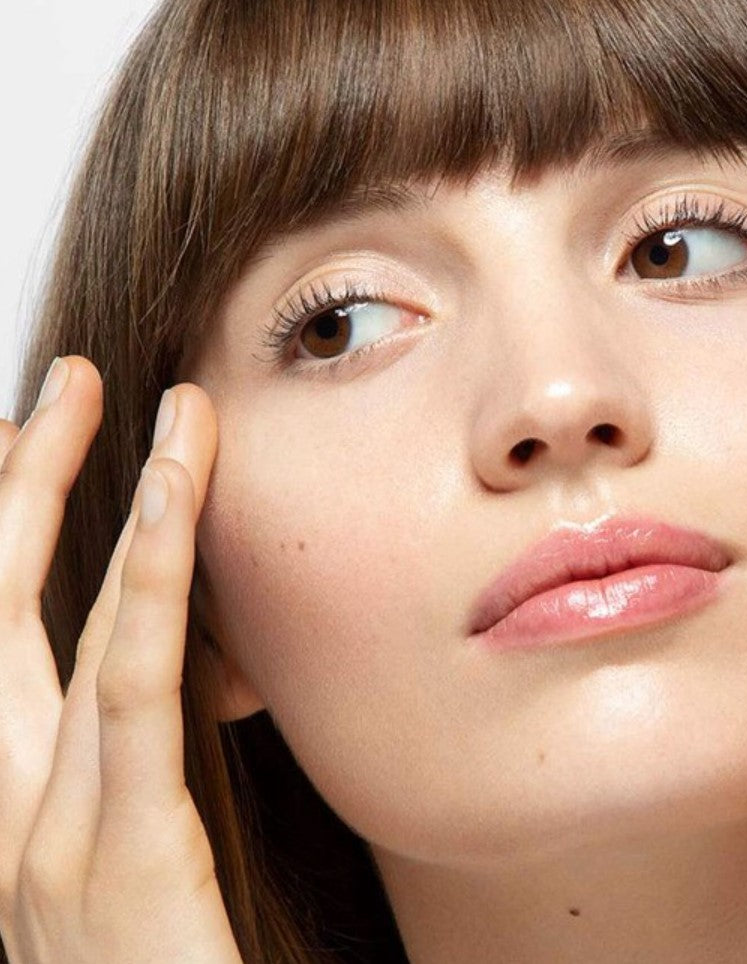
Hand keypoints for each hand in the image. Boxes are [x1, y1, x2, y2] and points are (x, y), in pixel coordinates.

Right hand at [0, 359, 241, 962]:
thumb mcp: (145, 866)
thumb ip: (151, 769)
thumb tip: (206, 667)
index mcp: (13, 817)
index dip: (5, 538)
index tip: (30, 446)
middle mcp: (4, 818)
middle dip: (22, 487)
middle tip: (66, 386)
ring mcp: (44, 842)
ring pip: (64, 629)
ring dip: (100, 502)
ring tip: (145, 408)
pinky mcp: (121, 861)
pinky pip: (131, 691)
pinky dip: (146, 584)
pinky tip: (170, 500)